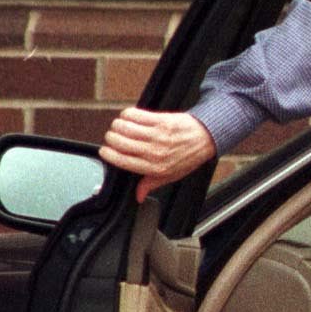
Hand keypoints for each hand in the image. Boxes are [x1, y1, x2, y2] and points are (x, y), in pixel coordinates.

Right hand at [99, 108, 216, 202]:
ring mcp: (157, 135)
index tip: (105, 151)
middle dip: (111, 138)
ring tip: (120, 127)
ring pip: (123, 127)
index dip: (108, 154)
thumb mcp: (170, 175)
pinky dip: (127, 114)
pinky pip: (134, 114)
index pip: (122, 161)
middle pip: (118, 142)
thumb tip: (138, 196)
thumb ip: (150, 184)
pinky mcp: (160, 120)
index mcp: (154, 167)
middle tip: (114, 138)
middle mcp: (154, 152)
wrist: (205, 137)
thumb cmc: (188, 156)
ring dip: (117, 125)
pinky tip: (129, 117)